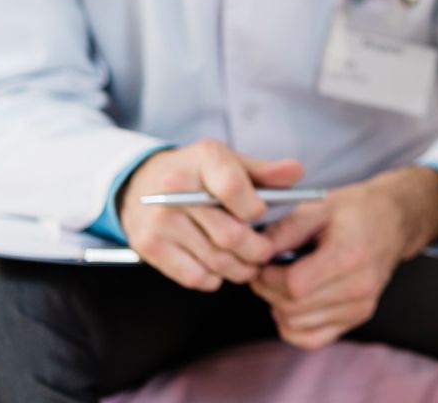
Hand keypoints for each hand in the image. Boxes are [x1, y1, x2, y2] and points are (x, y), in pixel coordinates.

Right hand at [117, 139, 303, 291]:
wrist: (140, 184)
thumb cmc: (197, 173)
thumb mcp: (229, 161)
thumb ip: (265, 170)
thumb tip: (297, 172)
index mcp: (203, 159)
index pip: (234, 188)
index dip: (255, 208)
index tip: (260, 214)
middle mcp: (177, 189)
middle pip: (230, 234)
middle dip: (256, 249)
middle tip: (265, 252)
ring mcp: (160, 220)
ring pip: (216, 259)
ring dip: (240, 268)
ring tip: (249, 264)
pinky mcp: (149, 246)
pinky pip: (194, 276)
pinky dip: (214, 279)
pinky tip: (220, 268)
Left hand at [249, 166, 437, 350]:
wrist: (393, 220)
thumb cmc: (356, 209)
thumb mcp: (318, 206)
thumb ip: (284, 230)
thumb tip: (253, 253)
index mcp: (350, 255)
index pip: (294, 285)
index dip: (268, 277)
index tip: (262, 262)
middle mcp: (359, 286)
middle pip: (293, 308)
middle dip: (268, 290)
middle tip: (265, 271)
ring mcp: (361, 306)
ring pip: (297, 325)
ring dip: (278, 306)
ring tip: (281, 282)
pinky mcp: (358, 316)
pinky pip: (312, 338)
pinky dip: (293, 326)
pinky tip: (293, 303)